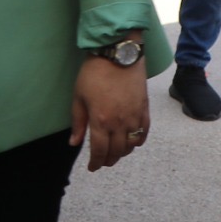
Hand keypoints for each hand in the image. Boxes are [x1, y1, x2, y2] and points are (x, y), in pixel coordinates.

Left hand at [69, 52, 150, 170]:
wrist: (118, 54)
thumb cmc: (94, 73)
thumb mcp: (79, 97)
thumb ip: (78, 122)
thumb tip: (75, 143)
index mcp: (101, 121)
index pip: (100, 151)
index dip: (96, 163)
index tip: (92, 167)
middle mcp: (120, 123)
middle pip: (116, 152)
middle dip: (108, 161)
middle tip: (103, 162)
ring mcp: (134, 117)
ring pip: (131, 145)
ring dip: (123, 153)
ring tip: (115, 153)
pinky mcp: (145, 109)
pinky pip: (144, 133)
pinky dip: (138, 142)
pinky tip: (132, 142)